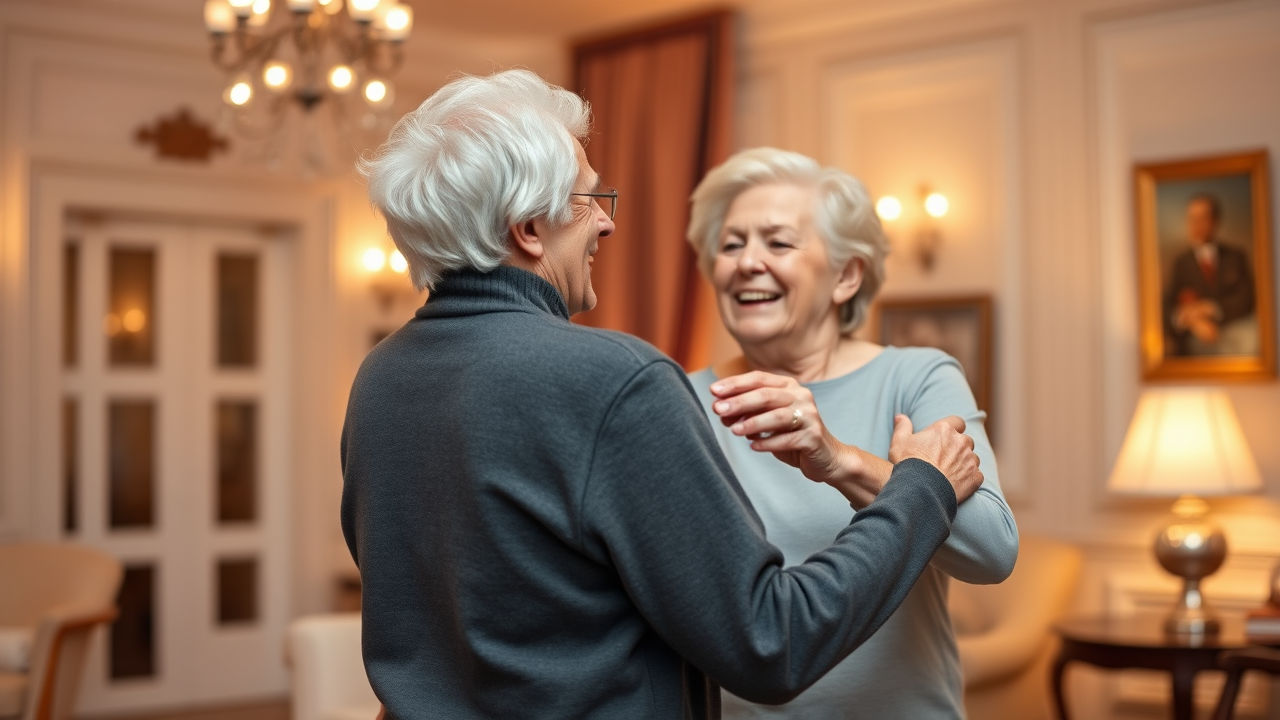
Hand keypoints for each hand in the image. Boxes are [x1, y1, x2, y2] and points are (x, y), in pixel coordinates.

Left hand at [709, 371, 881, 503]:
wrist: (826, 458)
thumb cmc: (792, 435)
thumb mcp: (768, 421)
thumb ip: (748, 413)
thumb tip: (720, 409)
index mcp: (789, 386)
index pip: (759, 379)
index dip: (735, 384)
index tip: (713, 391)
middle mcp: (801, 396)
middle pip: (766, 395)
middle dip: (740, 402)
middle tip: (718, 409)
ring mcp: (810, 416)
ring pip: (778, 416)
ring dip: (753, 423)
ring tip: (734, 430)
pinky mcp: (814, 437)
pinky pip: (788, 440)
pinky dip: (768, 443)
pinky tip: (753, 446)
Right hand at [889, 414, 982, 502]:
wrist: (920, 491)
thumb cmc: (909, 464)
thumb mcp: (899, 443)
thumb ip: (903, 427)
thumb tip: (900, 416)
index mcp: (944, 429)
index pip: (958, 422)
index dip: (953, 429)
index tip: (946, 438)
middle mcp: (961, 441)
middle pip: (966, 441)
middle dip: (959, 448)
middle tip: (944, 459)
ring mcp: (970, 459)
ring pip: (972, 458)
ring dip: (964, 463)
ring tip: (949, 474)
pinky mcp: (975, 477)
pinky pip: (976, 475)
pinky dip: (969, 479)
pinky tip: (956, 484)